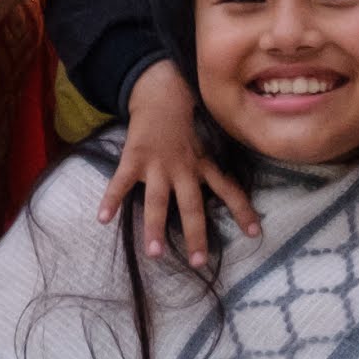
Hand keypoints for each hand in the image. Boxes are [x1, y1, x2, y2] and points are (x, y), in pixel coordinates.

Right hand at [95, 65, 256, 270]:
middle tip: (199, 262)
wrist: (160, 95)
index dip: (242, 210)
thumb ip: (211, 170)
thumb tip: (227, 196)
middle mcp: (183, 169)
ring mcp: (157, 165)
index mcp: (202, 166)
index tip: (255, 234)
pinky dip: (111, 200)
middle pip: (192, 205)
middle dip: (196, 234)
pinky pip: (121, 183)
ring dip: (155, 227)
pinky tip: (102, 219)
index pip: (228, 189)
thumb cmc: (183, 127)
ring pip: (158, 201)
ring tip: (154, 253)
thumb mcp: (205, 146)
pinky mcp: (133, 159)